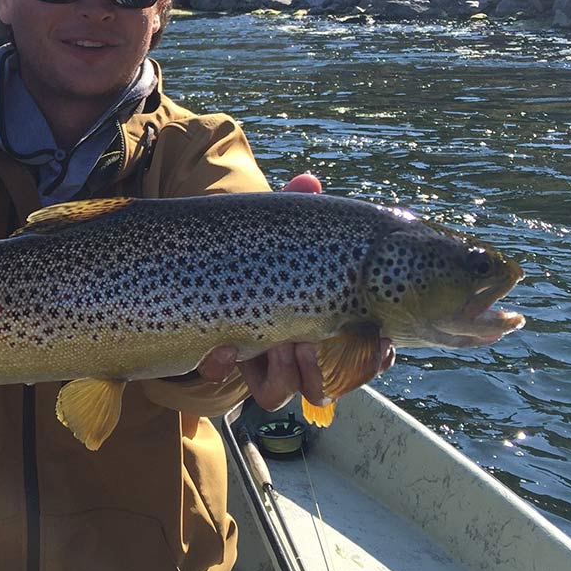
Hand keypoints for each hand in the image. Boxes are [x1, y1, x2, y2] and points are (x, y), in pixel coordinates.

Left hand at [194, 170, 393, 408]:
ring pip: (290, 389)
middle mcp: (302, 349)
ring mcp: (266, 363)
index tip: (374, 343)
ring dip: (287, 372)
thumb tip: (309, 180)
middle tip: (307, 343)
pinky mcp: (230, 368)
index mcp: (327, 320)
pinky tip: (223, 348)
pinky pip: (232, 382)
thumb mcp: (274, 230)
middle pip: (332, 379)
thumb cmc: (253, 252)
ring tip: (277, 345)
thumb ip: (290, 206)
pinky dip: (229, 368)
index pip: (368, 352)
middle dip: (324, 366)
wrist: (195, 272)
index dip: (375, 356)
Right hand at [197, 339, 394, 409]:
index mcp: (268, 385)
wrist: (267, 309)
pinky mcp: (352, 359)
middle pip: (314, 391)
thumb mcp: (224, 340)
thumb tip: (223, 351)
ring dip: (348, 362)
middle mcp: (302, 383)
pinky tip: (380, 340)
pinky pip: (371, 366)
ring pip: (345, 382)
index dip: (280, 372)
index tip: (277, 344)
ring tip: (345, 333)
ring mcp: (329, 373)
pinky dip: (378, 356)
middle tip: (305, 339)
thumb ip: (214, 355)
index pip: (275, 394)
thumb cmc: (243, 328)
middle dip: (311, 367)